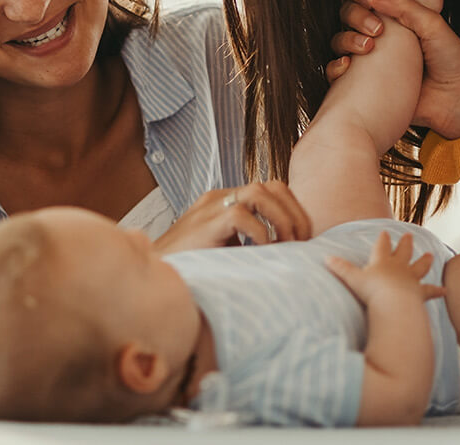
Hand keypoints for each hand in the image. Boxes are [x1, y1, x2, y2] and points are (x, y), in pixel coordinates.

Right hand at [153, 181, 311, 253]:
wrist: (156, 273)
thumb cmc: (192, 267)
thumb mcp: (227, 250)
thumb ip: (250, 244)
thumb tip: (287, 253)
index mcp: (226, 202)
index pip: (271, 190)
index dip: (293, 209)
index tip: (302, 237)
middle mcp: (220, 198)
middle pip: (271, 185)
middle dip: (294, 212)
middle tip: (301, 241)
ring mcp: (211, 207)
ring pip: (259, 191)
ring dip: (281, 218)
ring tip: (285, 244)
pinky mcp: (205, 223)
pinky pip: (240, 214)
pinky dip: (259, 233)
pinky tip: (262, 251)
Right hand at [324, 232, 444, 306]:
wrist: (393, 304)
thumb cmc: (372, 291)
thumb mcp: (352, 278)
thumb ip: (340, 268)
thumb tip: (325, 258)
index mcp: (382, 261)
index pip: (382, 246)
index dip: (383, 239)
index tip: (385, 231)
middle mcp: (399, 267)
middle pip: (403, 252)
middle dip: (405, 243)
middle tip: (409, 235)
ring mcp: (411, 279)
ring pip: (419, 267)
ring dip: (424, 261)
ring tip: (430, 254)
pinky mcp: (420, 293)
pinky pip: (430, 291)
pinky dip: (437, 291)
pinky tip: (445, 290)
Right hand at [328, 0, 459, 138]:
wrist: (459, 102)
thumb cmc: (452, 61)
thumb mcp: (433, 25)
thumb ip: (405, 6)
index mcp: (397, 20)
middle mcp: (381, 38)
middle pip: (349, 17)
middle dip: (355, 16)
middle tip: (376, 30)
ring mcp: (371, 62)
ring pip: (340, 42)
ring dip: (346, 40)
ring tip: (367, 48)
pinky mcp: (364, 86)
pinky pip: (337, 75)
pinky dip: (336, 68)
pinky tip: (349, 67)